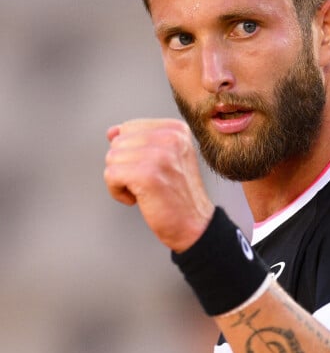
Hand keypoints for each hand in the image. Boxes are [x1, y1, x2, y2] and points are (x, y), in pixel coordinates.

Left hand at [104, 118, 213, 251]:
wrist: (194, 226)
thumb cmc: (177, 195)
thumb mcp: (165, 158)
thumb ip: (140, 140)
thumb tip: (111, 132)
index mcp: (177, 130)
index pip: (129, 127)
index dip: (131, 152)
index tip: (151, 169)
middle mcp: (171, 138)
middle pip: (118, 143)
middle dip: (124, 166)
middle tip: (147, 183)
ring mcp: (160, 155)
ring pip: (112, 158)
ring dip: (120, 180)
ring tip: (144, 191)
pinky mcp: (147, 175)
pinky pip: (111, 175)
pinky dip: (117, 192)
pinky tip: (137, 199)